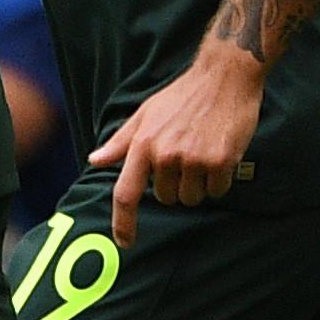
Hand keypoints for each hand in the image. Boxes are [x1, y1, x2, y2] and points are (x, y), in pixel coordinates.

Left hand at [86, 45, 262, 244]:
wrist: (224, 77)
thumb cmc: (182, 95)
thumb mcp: (145, 114)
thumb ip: (121, 142)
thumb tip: (95, 160)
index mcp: (143, 144)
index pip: (126, 193)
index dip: (123, 223)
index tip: (125, 243)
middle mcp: (166, 154)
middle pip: (168, 199)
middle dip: (177, 186)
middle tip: (186, 158)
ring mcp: (193, 159)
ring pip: (193, 198)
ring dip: (199, 185)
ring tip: (204, 155)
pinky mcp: (220, 161)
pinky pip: (217, 190)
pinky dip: (220, 180)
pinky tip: (221, 156)